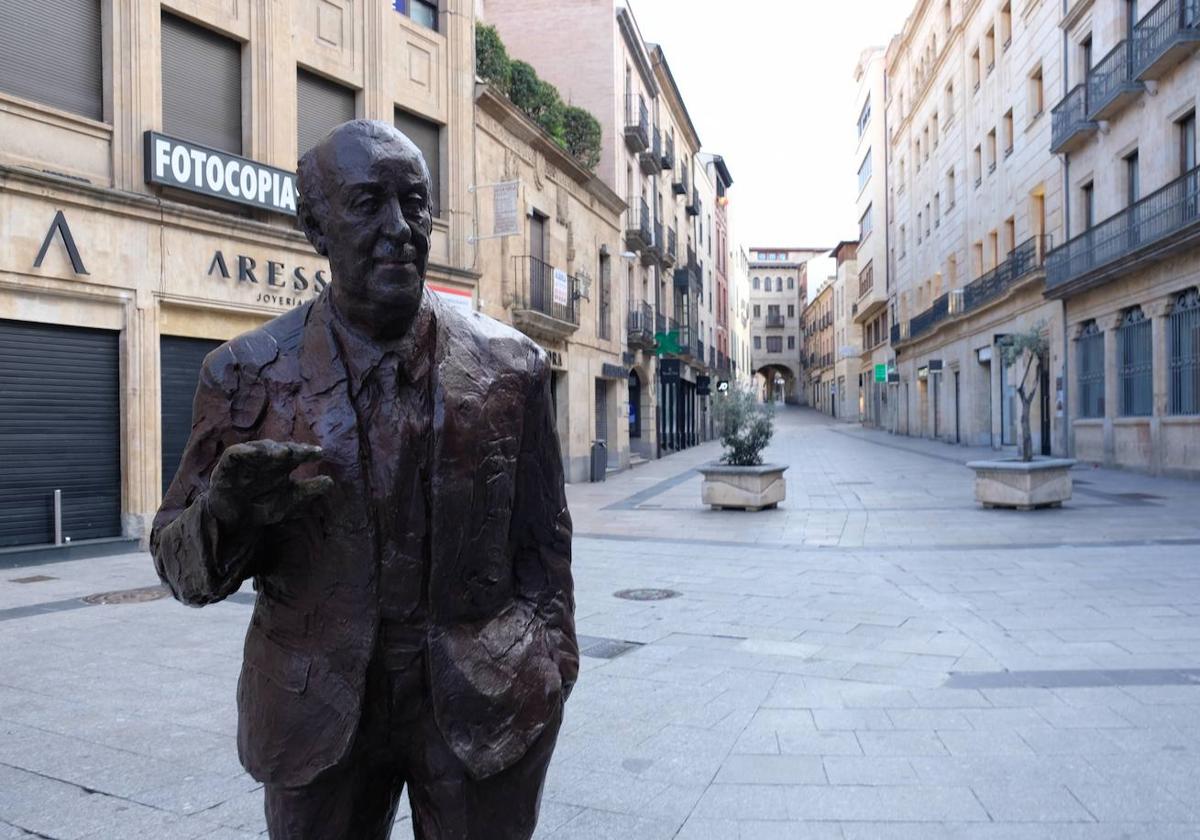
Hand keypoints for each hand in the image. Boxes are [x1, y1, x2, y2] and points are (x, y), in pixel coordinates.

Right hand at [207, 440, 331, 527]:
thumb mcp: (289, 502)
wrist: (234, 521)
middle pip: (281, 449)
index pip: (297, 455)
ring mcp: (247, 460)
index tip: (320, 453)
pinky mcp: (227, 465)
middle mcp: (266, 459)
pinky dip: (244, 451)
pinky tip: (255, 453)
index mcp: (281, 465)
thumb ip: (308, 491)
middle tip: (305, 452)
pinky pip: (235, 453)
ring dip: (272, 449)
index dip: (308, 452)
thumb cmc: (262, 506)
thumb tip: (331, 482)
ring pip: (260, 448)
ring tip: (285, 453)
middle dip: (293, 449)